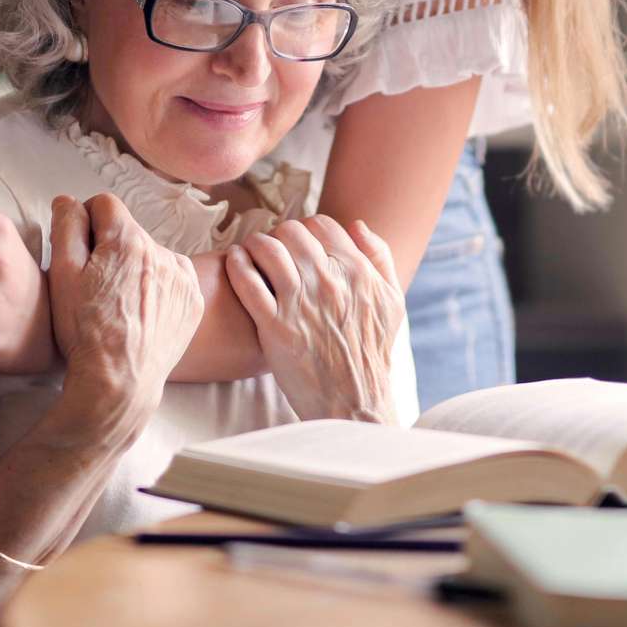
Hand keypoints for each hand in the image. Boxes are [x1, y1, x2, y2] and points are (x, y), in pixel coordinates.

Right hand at [48, 195, 203, 432]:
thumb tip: (69, 200)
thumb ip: (66, 227)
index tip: (80, 249)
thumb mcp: (62, 275)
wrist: (119, 383)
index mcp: (128, 240)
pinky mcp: (194, 300)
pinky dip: (158, 288)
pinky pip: (173, 278)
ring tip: (119, 304)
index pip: (105, 205)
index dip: (86, 222)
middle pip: (129, 232)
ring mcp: (182, 276)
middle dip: (111, 248)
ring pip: (151, 254)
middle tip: (96, 285)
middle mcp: (162, 251)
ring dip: (136, 267)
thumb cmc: (84, 331)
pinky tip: (141, 312)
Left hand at [225, 215, 402, 423]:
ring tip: (249, 252)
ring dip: (254, 245)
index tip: (298, 242)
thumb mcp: (391, 302)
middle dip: (279, 235)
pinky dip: (237, 264)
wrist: (353, 402)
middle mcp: (328, 281)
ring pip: (267, 249)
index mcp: (356, 272)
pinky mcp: (273, 326)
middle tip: (272, 248)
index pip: (322, 224)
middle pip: (291, 231)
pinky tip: (235, 261)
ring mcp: (299, 303)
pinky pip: (247, 281)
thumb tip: (357, 225)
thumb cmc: (372, 354)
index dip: (307, 228)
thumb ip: (379, 257)